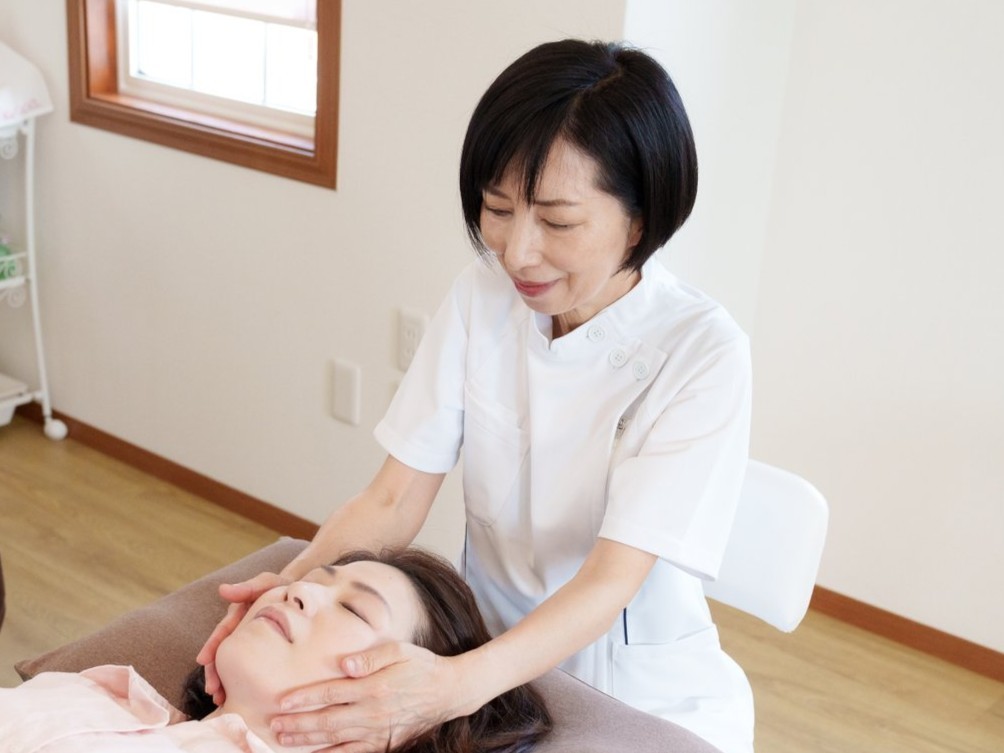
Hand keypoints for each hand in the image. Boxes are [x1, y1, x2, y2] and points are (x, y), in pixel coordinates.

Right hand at [196, 571, 289, 703]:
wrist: (309, 595)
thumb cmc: (287, 588)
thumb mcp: (270, 584)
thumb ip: (249, 587)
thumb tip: (222, 590)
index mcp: (241, 613)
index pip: (224, 630)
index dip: (213, 645)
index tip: (203, 660)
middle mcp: (242, 628)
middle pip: (224, 651)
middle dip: (215, 671)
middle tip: (212, 689)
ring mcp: (252, 640)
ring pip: (234, 661)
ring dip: (224, 680)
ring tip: (219, 698)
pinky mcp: (263, 650)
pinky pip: (251, 666)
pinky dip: (242, 679)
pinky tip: (237, 694)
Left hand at [271, 642, 463, 750]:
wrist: (448, 691)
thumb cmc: (421, 666)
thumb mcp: (400, 650)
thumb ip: (372, 657)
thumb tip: (345, 664)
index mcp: (374, 687)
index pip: (332, 693)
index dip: (305, 698)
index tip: (283, 701)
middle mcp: (373, 712)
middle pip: (327, 720)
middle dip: (298, 723)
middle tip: (274, 725)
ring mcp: (377, 731)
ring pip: (335, 739)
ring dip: (308, 740)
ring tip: (284, 739)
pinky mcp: (384, 742)